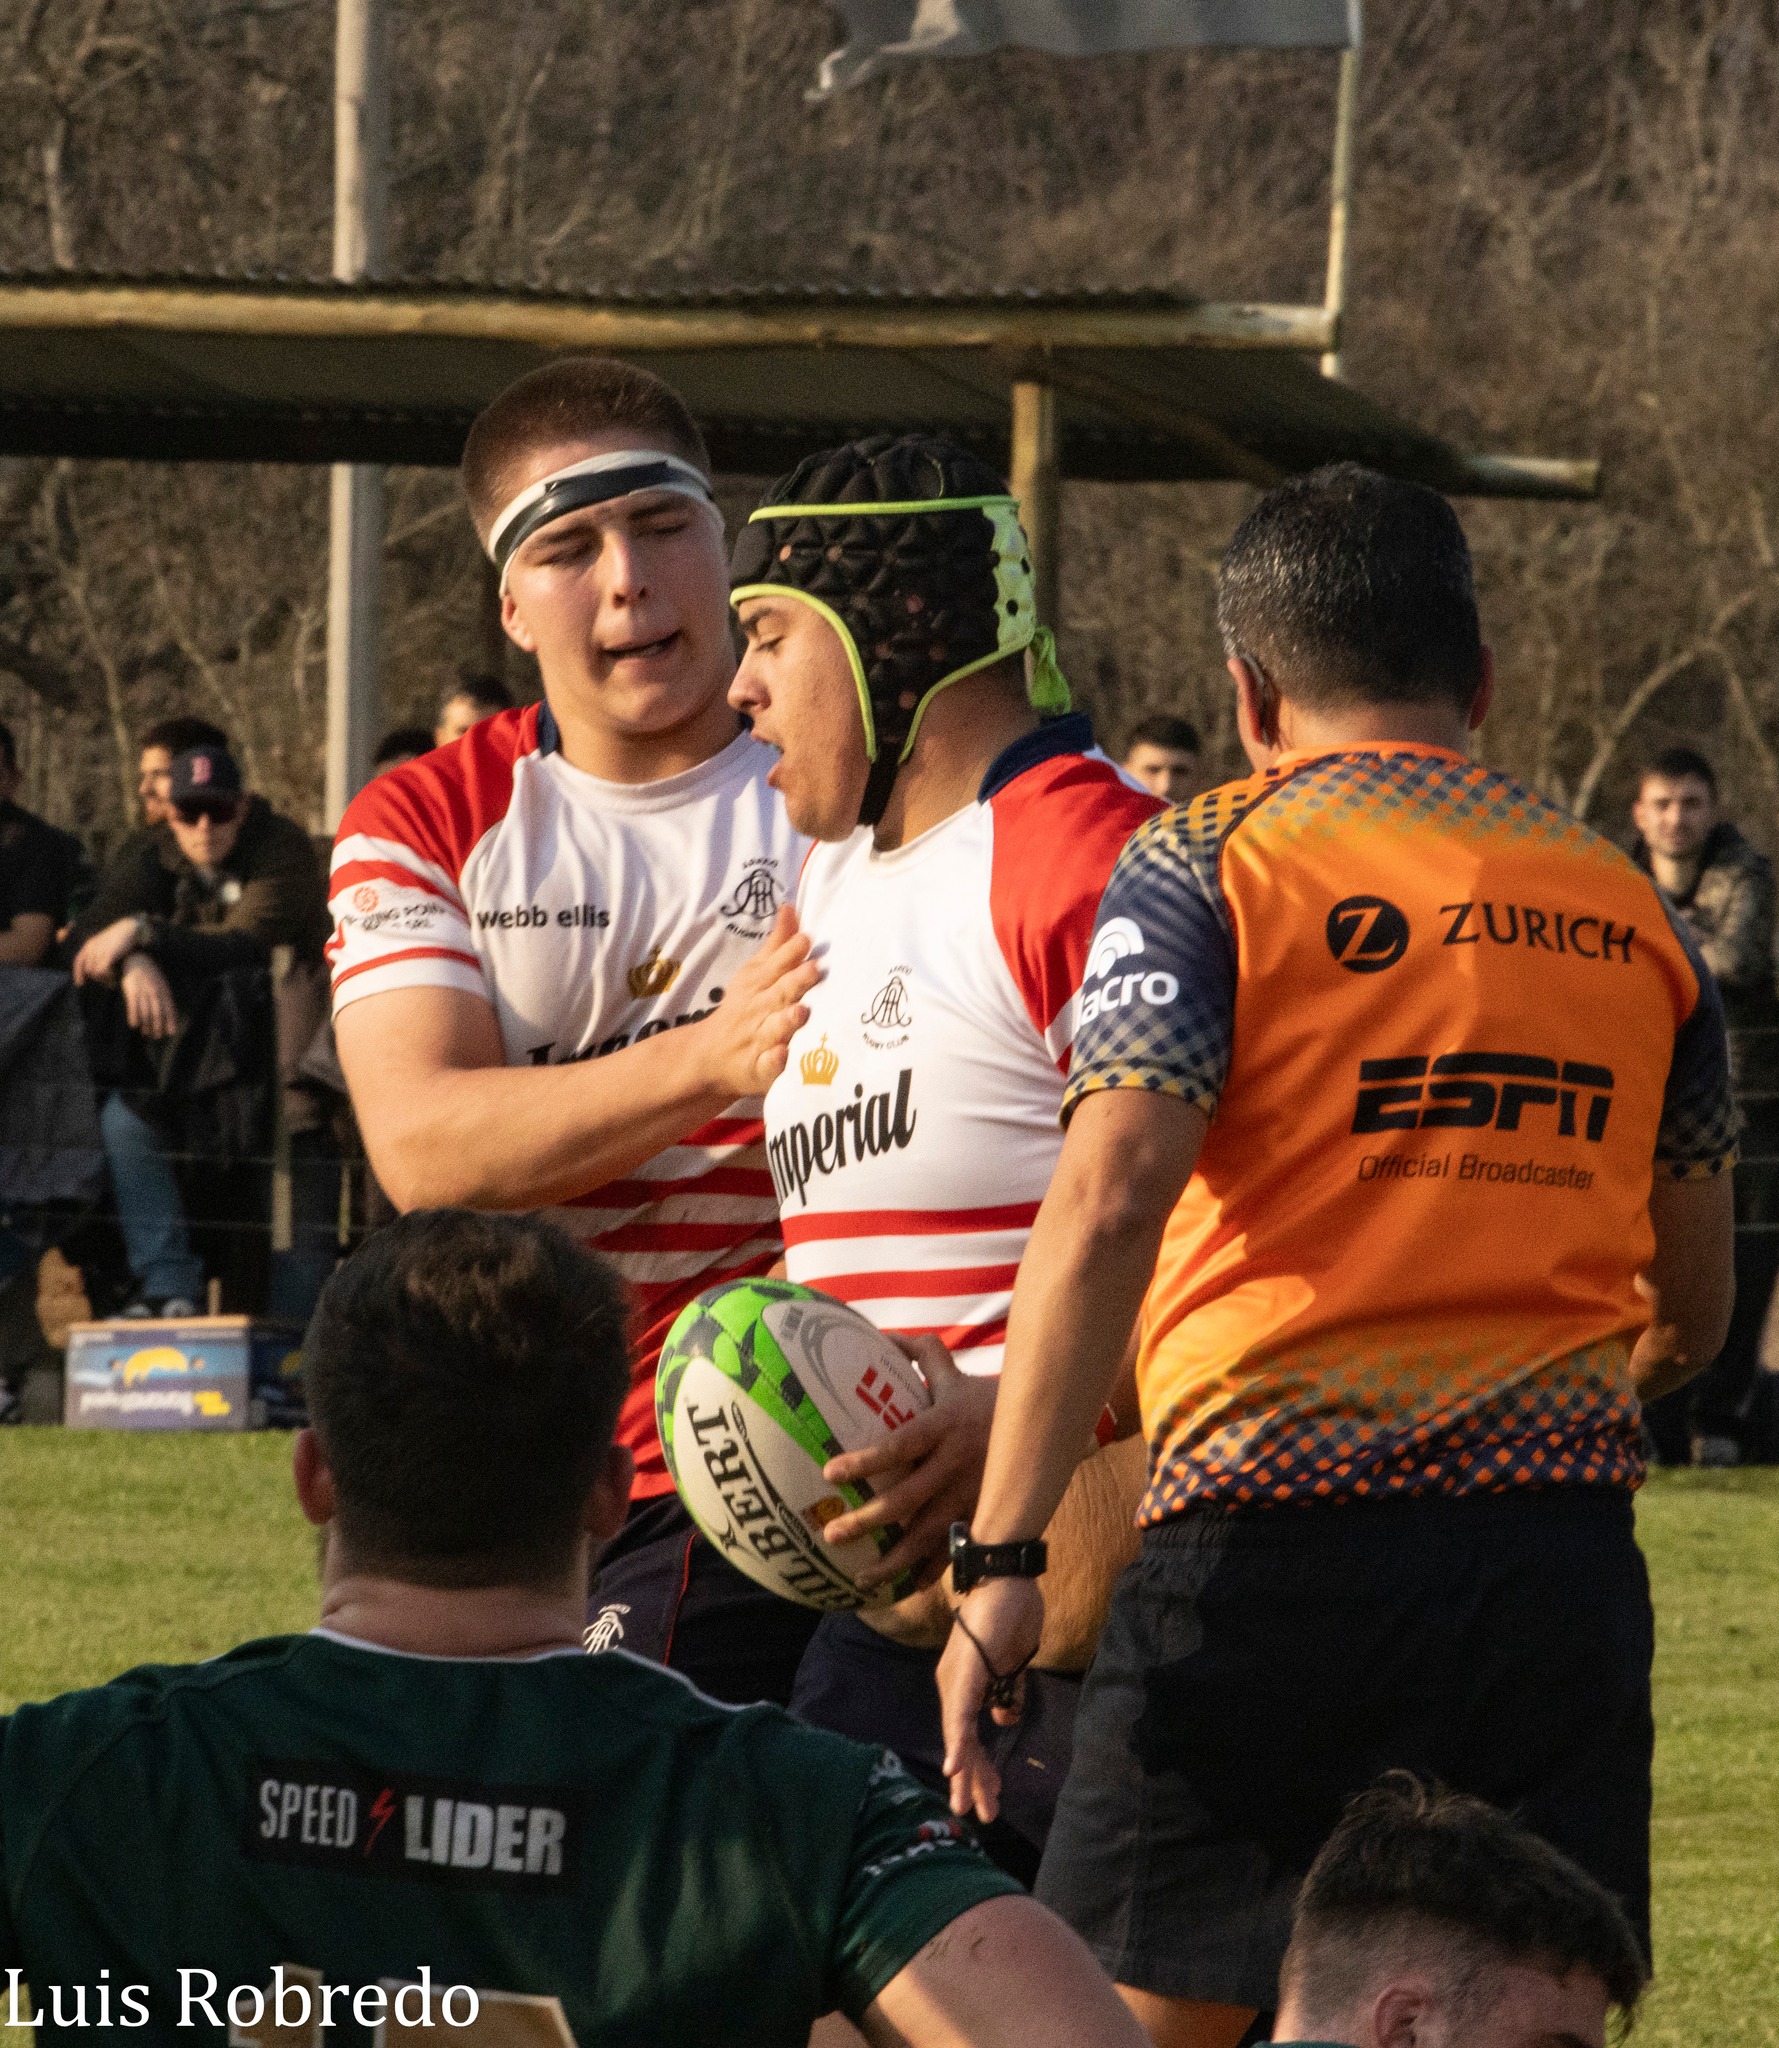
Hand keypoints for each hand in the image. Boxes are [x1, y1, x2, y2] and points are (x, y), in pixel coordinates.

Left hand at [72, 916, 143, 984]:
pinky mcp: (109, 955)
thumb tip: (94, 967)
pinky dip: (108, 976)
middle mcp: (92, 948)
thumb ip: (99, 952)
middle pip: (88, 970)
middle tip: (107, 983)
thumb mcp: (106, 943)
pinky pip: (102, 971)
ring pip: (95, 972)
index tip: (80, 983)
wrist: (130, 929)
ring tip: (112, 982)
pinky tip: (115, 977)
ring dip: (103, 979)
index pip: (79, 962)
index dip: (78, 973)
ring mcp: (100, 951)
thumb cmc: (121, 937)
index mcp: (90, 945)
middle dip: (96, 978)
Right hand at [120, 955, 178, 1038]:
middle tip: (157, 1036)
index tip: (170, 1033)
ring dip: (146, 1025)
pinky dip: (134, 1017)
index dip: (170, 1021)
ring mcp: (143, 992)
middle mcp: (155, 993)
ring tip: (146, 1033)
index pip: (169, 1009)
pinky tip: (134, 1025)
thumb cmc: (151, 976)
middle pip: (157, 1013)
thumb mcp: (162, 984)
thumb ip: (165, 998)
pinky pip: (133, 1007)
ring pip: (146, 1012)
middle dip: (158, 1027)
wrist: (137, 961)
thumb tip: (168, 1015)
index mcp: (164, 991)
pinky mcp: (131, 991)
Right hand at [695, 904, 818, 1098]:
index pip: (777, 966)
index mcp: (760, 984)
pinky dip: (774, 1061)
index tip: (807, 938)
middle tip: (815, 969)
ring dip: (787, 1020)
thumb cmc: (744, 1007)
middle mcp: (760, 1009)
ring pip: (774, 1029)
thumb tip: (791, 907)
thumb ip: (777, 944)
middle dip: (796, 982)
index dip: (791, 953)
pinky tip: (783, 1055)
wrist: (710, 1055)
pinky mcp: (758, 1069)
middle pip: (779, 994)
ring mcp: (758, 1040)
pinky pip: (767, 1066)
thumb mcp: (755, 973)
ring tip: (802, 1011)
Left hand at [821, 1335, 995, 1587]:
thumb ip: (921, 1355)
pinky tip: (904, 1588)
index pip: (900, 1444)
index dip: (867, 1460)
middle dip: (869, 1520)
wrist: (1045, 1425)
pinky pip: (955, 1549)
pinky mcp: (983, 1514)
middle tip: (832, 1535)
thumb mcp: (955, 1374)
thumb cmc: (987, 1398)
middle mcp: (956, 1463)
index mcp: (944, 1426)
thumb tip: (882, 1337)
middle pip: (908, 1498)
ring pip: (929, 1534)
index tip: (832, 1473)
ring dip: (893, 1560)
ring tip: (860, 1578)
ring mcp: (971, 1494)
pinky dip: (930, 1572)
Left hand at [937, 1577, 1044, 1822]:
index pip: (968, 1737)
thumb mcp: (1013, 1664)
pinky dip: (956, 1742)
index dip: (978, 1768)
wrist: (1006, 1578)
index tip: (989, 1795)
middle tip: (981, 1814)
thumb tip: (1003, 1721)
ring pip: (958, 1736)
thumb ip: (1007, 1693)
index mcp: (965, 1687)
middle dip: (973, 1781)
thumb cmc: (1011, 1614)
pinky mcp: (963, 1672)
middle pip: (961, 1744)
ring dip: (967, 1772)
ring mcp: (955, 1680)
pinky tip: (955, 1768)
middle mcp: (953, 1687)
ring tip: (969, 1804)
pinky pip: (959, 1713)